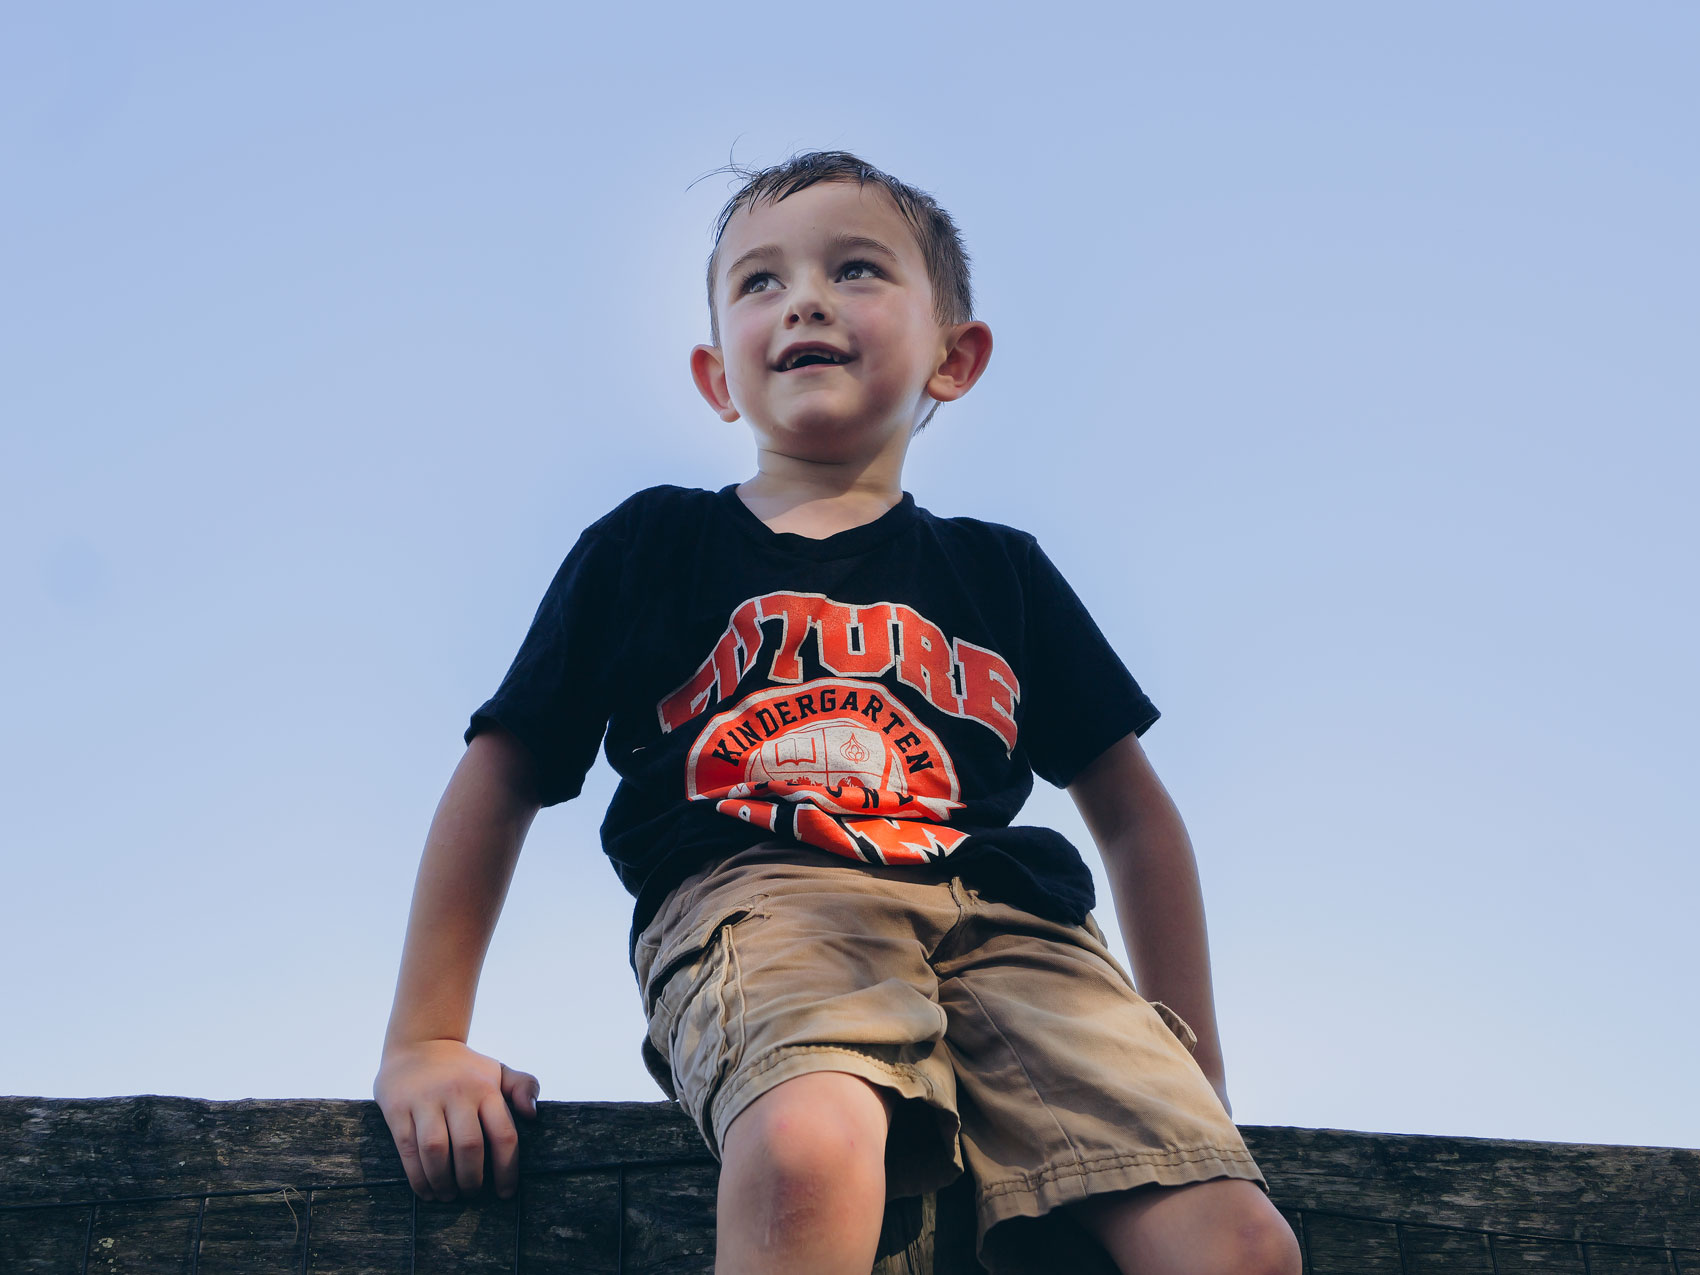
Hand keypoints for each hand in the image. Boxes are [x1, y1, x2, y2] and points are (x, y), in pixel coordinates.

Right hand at [373, 1039, 539, 1200]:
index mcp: (486, 1088)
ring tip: (449, 1196)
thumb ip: (523, 1087)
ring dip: (443, 1181)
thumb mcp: (497, 1070)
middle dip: (472, 1179)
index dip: (507, 1169)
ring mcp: (425, 1100)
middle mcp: (457, 1093)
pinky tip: (427, 1190)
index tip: (505, 1193)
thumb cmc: (464, 1069)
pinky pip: (408, 1149)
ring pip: (436, 1150)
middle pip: (469, 1146)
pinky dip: (418, 1177)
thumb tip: (532, 1115)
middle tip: (472, 1194)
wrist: (419, 1043)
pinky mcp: (398, 1108)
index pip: (503, 1134)